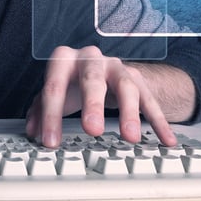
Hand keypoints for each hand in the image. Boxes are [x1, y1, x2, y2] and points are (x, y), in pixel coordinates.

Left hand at [25, 45, 177, 147]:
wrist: (101, 66)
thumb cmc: (72, 81)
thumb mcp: (54, 92)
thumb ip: (40, 110)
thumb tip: (33, 132)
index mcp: (64, 60)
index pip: (55, 86)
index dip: (51, 115)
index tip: (50, 141)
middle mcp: (92, 59)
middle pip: (92, 79)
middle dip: (93, 104)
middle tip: (92, 129)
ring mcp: (117, 68)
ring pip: (126, 86)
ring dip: (130, 113)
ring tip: (131, 138)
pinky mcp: (139, 79)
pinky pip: (151, 101)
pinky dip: (159, 122)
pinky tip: (166, 140)